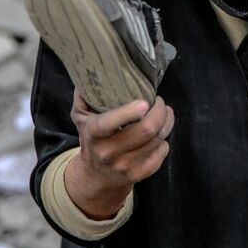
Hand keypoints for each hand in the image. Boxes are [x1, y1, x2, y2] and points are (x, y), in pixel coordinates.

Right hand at [65, 91, 174, 218]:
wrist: (95, 176)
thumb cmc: (91, 139)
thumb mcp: (81, 117)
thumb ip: (83, 95)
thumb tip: (89, 71)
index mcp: (93, 133)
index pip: (109, 123)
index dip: (129, 112)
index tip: (144, 102)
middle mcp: (108, 152)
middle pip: (146, 130)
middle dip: (160, 111)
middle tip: (160, 102)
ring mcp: (124, 166)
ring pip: (156, 140)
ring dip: (166, 123)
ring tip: (165, 113)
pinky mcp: (137, 175)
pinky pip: (160, 155)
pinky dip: (164, 143)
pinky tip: (159, 136)